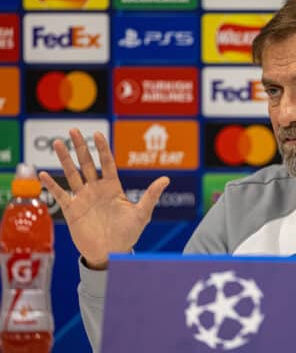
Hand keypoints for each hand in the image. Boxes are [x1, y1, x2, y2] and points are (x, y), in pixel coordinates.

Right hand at [39, 129, 168, 269]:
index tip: (97, 134)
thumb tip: (166, 179)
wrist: (112, 253)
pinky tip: (43, 173)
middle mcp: (96, 189)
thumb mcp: (141, 214)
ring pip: (72, 174)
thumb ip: (151, 195)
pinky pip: (60, 194)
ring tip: (57, 143)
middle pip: (87, 163)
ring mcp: (83, 198)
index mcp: (113, 187)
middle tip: (74, 129)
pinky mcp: (72, 210)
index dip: (102, 148)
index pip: (107, 163)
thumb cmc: (128, 234)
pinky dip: (51, 184)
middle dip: (80, 147)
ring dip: (65, 159)